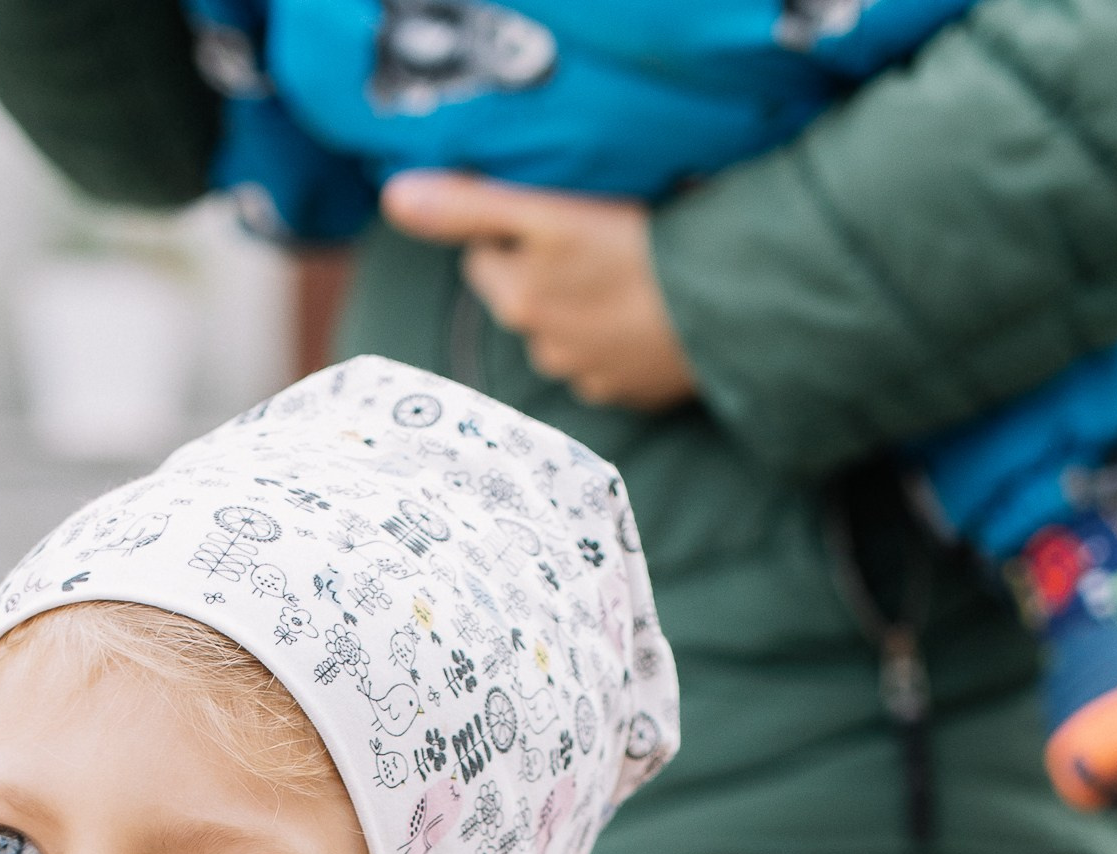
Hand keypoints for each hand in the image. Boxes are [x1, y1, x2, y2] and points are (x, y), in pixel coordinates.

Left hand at [380, 174, 697, 408]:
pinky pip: (606, 359)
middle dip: (544, 274)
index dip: (514, 233)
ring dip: (582, 307)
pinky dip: (616, 338)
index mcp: (519, 300)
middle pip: (523, 297)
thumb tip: (394, 198)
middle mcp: (542, 346)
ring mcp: (586, 373)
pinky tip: (643, 315)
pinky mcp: (626, 391)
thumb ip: (469, 207)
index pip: (486, 257)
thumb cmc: (636, 248)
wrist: (723, 304)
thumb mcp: (547, 214)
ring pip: (564, 330)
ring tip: (622, 280)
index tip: (551, 219)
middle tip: (590, 245)